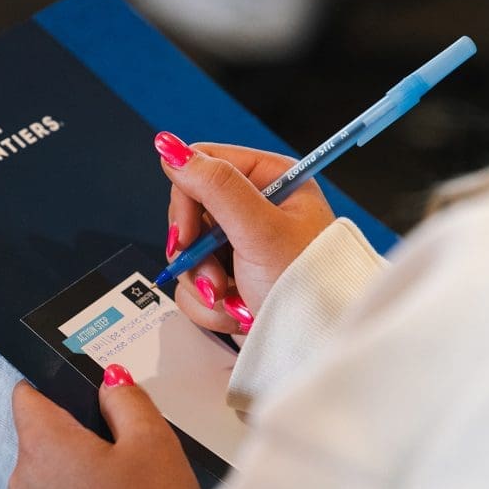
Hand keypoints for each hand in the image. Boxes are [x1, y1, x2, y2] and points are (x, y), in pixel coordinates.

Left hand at [9, 365, 202, 488]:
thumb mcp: (153, 443)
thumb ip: (127, 401)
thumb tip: (112, 383)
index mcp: (44, 445)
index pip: (27, 395)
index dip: (54, 386)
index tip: (79, 392)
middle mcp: (24, 481)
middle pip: (42, 438)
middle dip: (77, 437)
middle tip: (121, 448)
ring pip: (50, 478)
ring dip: (78, 476)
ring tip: (123, 488)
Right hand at [156, 132, 334, 333]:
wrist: (318, 342)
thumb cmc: (308, 282)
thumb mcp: (260, 230)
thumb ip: (216, 186)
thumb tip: (170, 146)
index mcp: (270, 178)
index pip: (203, 165)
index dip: (187, 200)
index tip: (185, 235)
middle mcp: (254, 207)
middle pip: (189, 213)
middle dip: (198, 255)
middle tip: (216, 279)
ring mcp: (240, 245)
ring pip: (188, 254)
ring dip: (204, 285)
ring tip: (235, 301)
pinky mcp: (231, 277)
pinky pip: (195, 284)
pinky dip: (211, 305)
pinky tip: (238, 312)